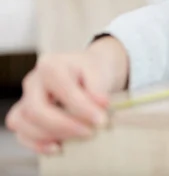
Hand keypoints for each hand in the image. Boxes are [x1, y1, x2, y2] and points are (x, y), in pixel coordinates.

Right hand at [5, 36, 128, 154]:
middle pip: (35, 109)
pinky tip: (58, 148)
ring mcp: (25, 99)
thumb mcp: (98, 71)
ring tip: (78, 137)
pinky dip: (37, 145)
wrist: (86, 70)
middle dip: (63, 125)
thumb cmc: (91, 70)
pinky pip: (21, 134)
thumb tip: (100, 104)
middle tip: (90, 132)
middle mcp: (33, 82)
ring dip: (50, 135)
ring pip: (22, 122)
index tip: (101, 120)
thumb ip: (98, 87)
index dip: (82, 108)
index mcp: (51, 66)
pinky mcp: (24, 116)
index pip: (62, 90)